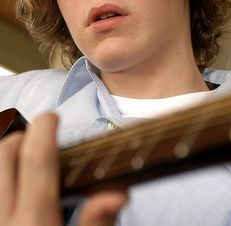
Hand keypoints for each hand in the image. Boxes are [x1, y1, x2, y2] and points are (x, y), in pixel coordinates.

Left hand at [0, 113, 127, 225]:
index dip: (44, 129)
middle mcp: (6, 220)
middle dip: (21, 138)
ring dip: (8, 157)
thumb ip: (97, 224)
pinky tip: (18, 186)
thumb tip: (117, 193)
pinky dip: (3, 176)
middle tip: (39, 141)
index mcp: (36, 223)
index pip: (37, 159)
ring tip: (26, 164)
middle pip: (5, 156)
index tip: (51, 117)